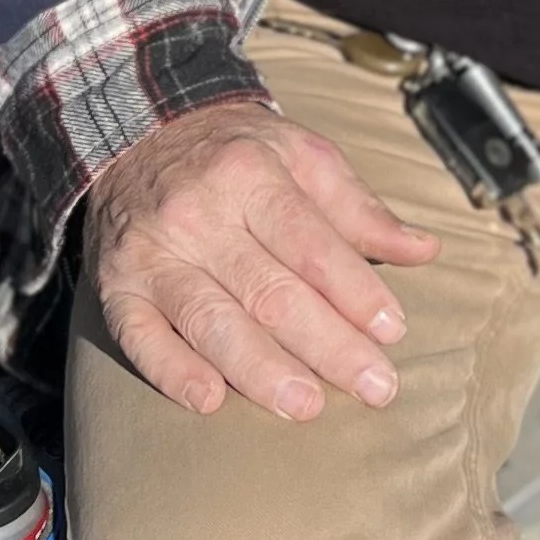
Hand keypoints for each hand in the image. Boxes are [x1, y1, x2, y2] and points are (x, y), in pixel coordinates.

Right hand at [84, 101, 439, 420]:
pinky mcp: (116, 288)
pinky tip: (210, 400)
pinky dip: (173, 371)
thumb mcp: (302, 156)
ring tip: (306, 406)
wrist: (136, 134)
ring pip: (210, 320)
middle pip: (269, 290)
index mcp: (249, 174)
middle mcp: (198, 214)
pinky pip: (140, 337)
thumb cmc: (235, 153)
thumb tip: (423, 250)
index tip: (393, 330)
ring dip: (260, 369)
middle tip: (375, 387)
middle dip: (327, 344)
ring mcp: (153, 255)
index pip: (310, 242)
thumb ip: (359, 208)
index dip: (354, 289)